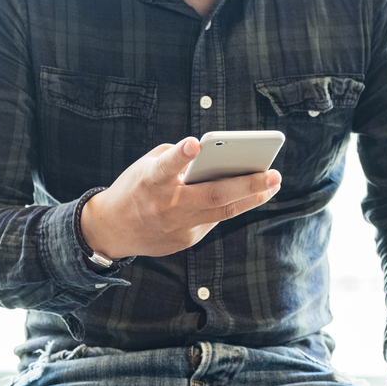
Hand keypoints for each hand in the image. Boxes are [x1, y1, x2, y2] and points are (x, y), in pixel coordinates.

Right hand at [81, 137, 280, 259]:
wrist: (113, 229)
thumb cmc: (136, 188)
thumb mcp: (147, 166)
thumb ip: (177, 159)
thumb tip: (216, 157)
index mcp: (151, 182)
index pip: (166, 167)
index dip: (179, 156)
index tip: (194, 144)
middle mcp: (165, 206)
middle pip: (212, 196)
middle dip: (246, 184)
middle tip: (274, 174)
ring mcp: (177, 227)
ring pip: (222, 214)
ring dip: (251, 198)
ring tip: (272, 185)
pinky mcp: (184, 241)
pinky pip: (212, 221)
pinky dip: (228, 206)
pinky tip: (244, 196)